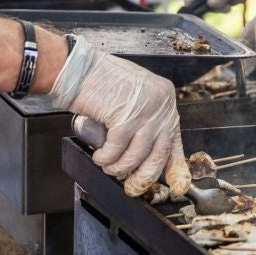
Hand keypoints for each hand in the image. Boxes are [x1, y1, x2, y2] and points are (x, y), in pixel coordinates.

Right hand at [44, 41, 189, 196]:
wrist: (79, 67)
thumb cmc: (102, 81)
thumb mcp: (135, 99)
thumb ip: (145, 122)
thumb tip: (146, 156)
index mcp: (165, 100)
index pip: (175, 140)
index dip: (175, 167)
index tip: (176, 185)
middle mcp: (160, 104)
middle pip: (159, 153)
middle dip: (143, 176)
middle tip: (131, 186)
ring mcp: (144, 110)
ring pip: (136, 156)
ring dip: (118, 168)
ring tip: (107, 165)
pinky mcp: (124, 117)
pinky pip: (115, 151)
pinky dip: (105, 159)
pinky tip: (99, 156)